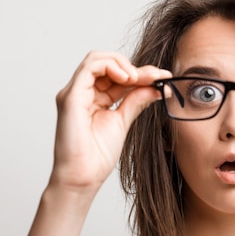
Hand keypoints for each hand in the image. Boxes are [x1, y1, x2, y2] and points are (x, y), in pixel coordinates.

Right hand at [50, 51, 170, 191]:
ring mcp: (75, 92)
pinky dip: (111, 66)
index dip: (141, 73)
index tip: (163, 76)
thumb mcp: (123, 121)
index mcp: (95, 98)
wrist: (84, 176)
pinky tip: (127, 78)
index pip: (117, 75)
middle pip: (108, 64)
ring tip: (139, 79)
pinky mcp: (71, 96)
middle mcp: (83, 92)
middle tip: (156, 76)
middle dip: (135, 67)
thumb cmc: (97, 156)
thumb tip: (155, 87)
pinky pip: (90, 67)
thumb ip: (136, 101)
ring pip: (98, 58)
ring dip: (123, 64)